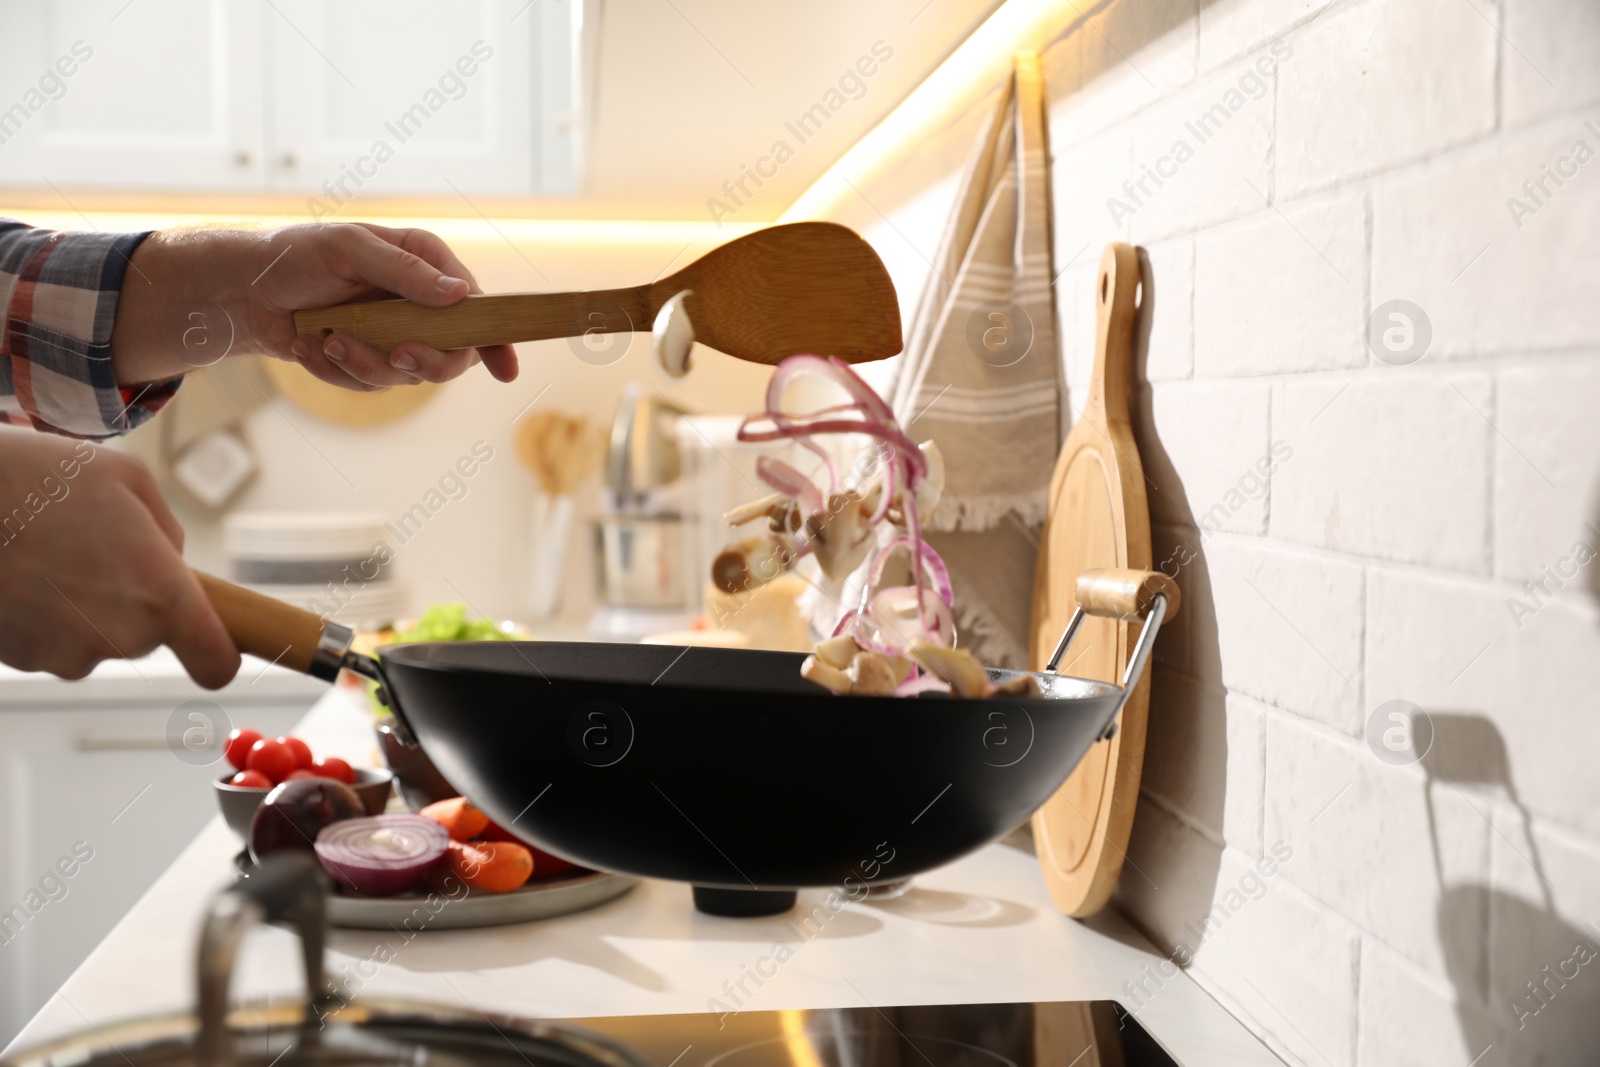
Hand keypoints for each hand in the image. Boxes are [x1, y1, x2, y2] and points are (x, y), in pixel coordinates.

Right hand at [0, 432, 238, 686]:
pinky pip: (50, 641)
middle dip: (132, 600)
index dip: (217, 655)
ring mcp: (64, 656)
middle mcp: (119, 639)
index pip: (215, 664)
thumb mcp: (128, 481)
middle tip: (95, 548)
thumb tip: (173, 565)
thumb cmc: (38, 478)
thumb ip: (167, 532)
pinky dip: (41, 614)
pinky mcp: (19, 661)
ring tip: (48, 551)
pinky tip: (20, 569)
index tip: (209, 639)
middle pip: (147, 639)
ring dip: (81, 606)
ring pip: (94, 639)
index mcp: (162, 597)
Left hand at [111, 222, 519, 389]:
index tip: (505, 369)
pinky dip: (335, 369)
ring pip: (405, 375)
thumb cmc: (292, 254)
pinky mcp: (363, 360)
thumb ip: (406, 272)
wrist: (239, 290)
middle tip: (396, 353)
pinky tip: (310, 345)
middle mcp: (416, 303)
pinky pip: (366, 383)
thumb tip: (461, 294)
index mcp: (423, 264)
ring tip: (326, 339)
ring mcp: (390, 335)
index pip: (475, 306)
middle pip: (451, 353)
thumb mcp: (349, 248)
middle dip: (424, 360)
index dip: (495, 338)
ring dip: (364, 362)